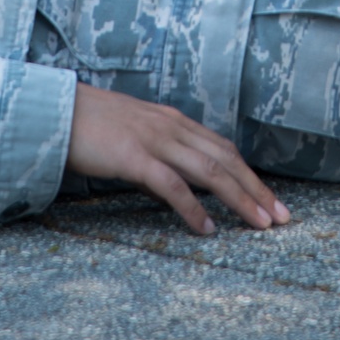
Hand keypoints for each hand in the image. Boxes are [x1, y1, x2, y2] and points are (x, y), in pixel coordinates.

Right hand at [66, 82, 290, 235]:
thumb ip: (161, 152)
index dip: (250, 174)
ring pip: (209, 171)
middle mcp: (172, 127)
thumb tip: (180, 183)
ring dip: (239, 199)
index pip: (223, 149)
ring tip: (259, 224)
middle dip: (257, 188)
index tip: (271, 199)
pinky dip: (193, 208)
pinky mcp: (134, 157)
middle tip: (282, 216)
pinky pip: (171, 185)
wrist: (57, 110)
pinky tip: (206, 229)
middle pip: (226, 160)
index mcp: (174, 121)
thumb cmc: (94, 126)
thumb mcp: (137, 134)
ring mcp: (154, 140)